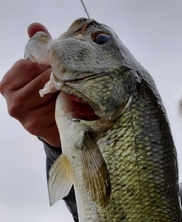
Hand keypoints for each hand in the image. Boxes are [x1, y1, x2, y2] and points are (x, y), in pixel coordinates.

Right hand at [0, 23, 60, 146]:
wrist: (51, 125)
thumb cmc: (44, 92)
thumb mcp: (39, 69)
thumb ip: (36, 48)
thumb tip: (34, 26)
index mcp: (7, 84)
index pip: (28, 65)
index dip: (45, 64)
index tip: (54, 67)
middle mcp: (12, 102)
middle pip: (40, 79)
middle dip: (56, 76)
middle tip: (67, 76)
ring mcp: (25, 118)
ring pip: (50, 94)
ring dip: (62, 90)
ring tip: (68, 90)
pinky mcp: (38, 128)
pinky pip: (56, 108)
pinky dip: (66, 104)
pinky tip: (68, 103)